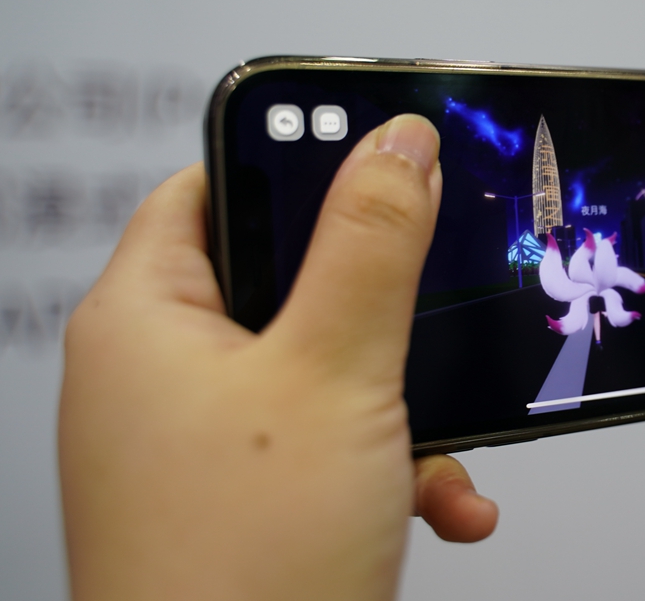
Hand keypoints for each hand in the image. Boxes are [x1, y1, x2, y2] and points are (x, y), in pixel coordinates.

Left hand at [60, 114, 497, 600]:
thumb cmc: (236, 571)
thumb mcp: (335, 375)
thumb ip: (372, 245)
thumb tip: (397, 142)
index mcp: (148, 319)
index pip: (215, 186)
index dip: (297, 158)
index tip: (378, 151)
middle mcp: (164, 376)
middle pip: (289, 282)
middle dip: (382, 313)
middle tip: (431, 304)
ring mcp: (206, 444)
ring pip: (327, 372)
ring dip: (405, 404)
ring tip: (437, 441)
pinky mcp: (249, 499)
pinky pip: (333, 446)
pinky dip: (394, 467)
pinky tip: (440, 503)